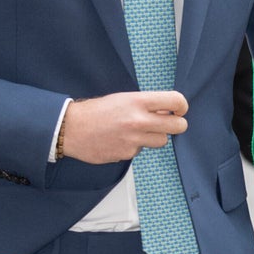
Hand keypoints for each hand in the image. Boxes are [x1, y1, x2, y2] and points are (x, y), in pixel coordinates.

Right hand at [59, 91, 188, 162]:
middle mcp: (138, 121)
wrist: (71, 128)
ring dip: (155, 137)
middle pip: (178, 126)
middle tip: (171, 123)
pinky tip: (121, 140)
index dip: (182, 106)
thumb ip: (147, 104)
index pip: (176, 101)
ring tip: (138, 131)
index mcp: (138, 101)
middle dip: (178, 124)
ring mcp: (133, 140)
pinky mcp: (126, 154)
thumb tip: (169, 110)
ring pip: (162, 141)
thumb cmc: (97, 111)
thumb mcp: (124, 98)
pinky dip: (135, 146)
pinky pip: (141, 151)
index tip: (179, 109)